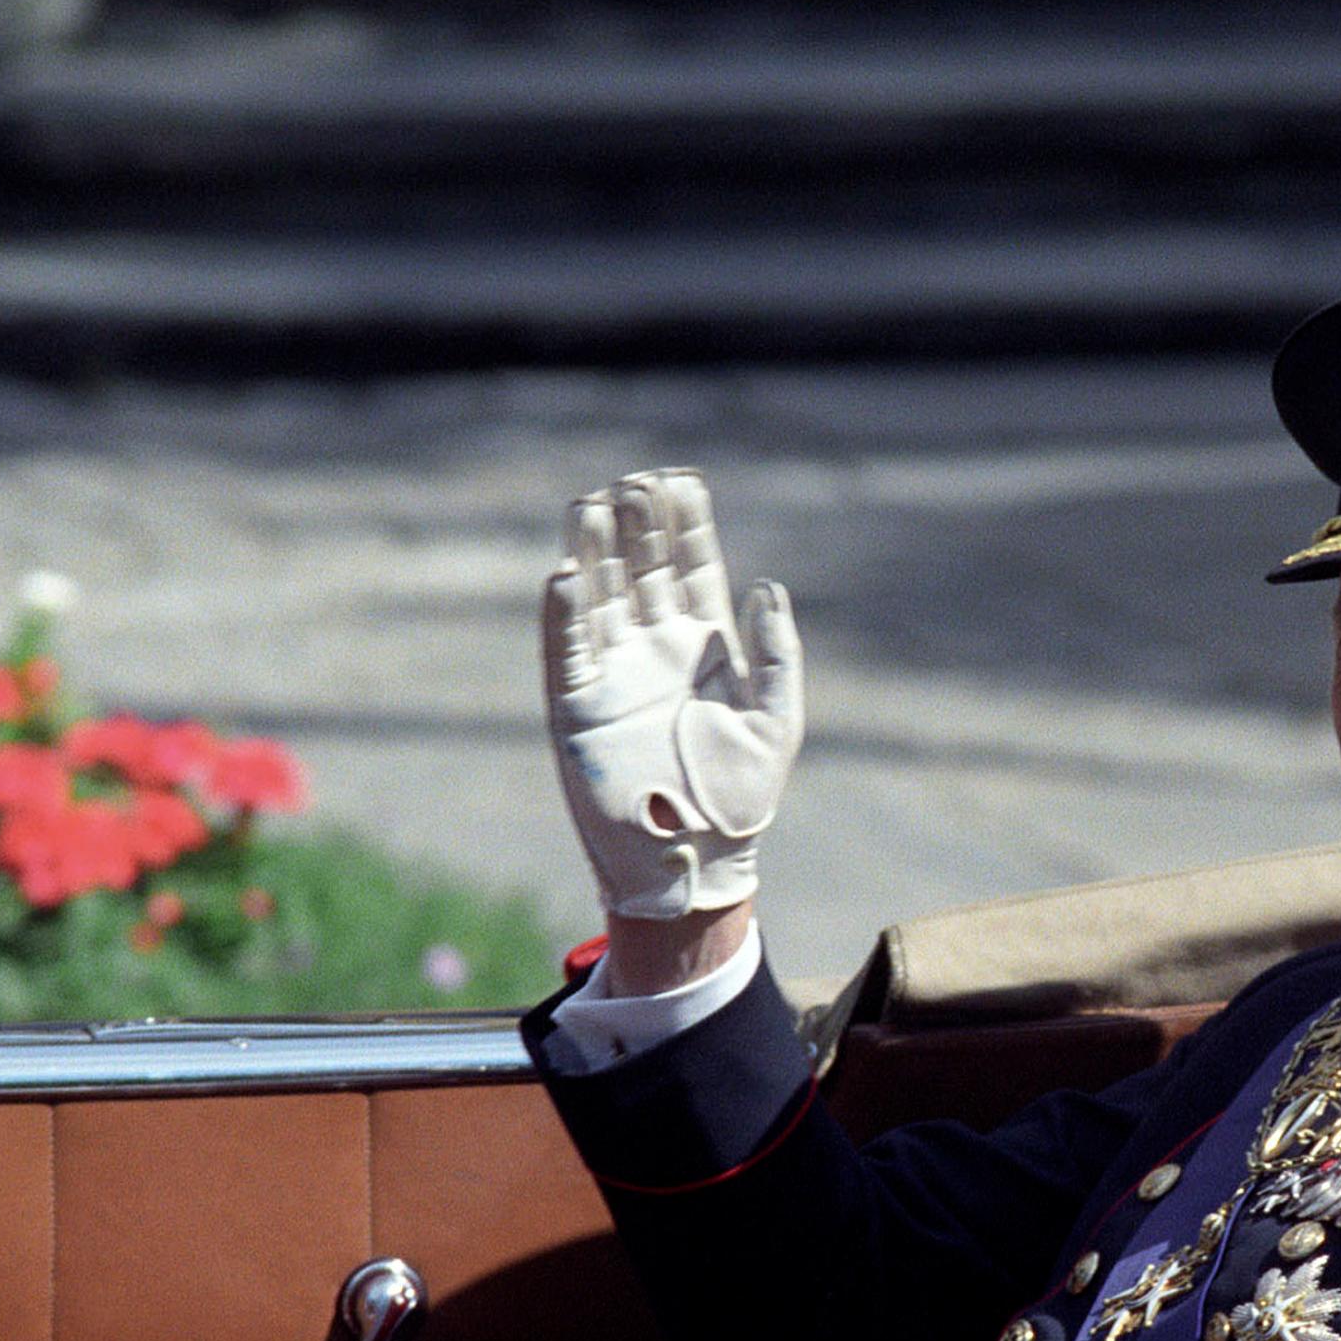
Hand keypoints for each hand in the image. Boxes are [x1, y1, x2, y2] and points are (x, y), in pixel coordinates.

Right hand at [539, 469, 800, 920]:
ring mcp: (614, 676)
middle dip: (637, 527)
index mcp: (703, 647)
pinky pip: (567, 651)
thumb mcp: (776, 720)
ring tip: (591, 505)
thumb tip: (769, 586)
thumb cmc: (742, 797)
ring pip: (600, 599)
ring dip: (595, 553)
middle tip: (632, 483)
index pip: (690, 570)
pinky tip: (565, 575)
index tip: (679, 482)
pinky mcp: (578, 708)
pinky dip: (564, 614)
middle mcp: (654, 651)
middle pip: (641, 571)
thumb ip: (776, 654)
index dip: (685, 527)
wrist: (698, 859)